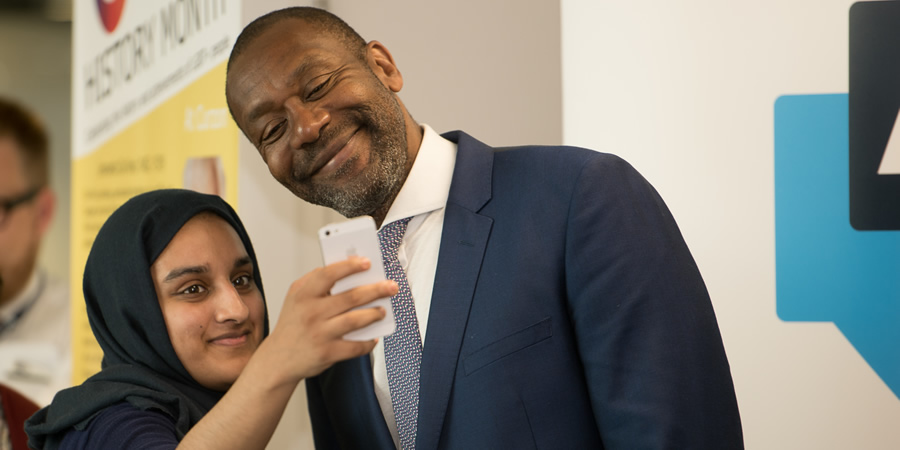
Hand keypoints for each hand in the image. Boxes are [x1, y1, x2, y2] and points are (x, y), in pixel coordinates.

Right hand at [262, 257, 397, 381]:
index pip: (329, 274)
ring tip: (383, 311)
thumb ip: (315, 280)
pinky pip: (355, 346)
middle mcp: (311, 313)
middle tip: (391, 286)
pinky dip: (368, 342)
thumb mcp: (295, 297)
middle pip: (351, 297)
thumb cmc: (292, 325)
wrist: (278, 359)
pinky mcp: (328, 353)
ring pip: (356, 320)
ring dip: (374, 314)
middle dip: (376, 290)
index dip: (350, 266)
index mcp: (303, 295)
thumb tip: (347, 268)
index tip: (367, 262)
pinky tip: (374, 337)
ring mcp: (320, 334)